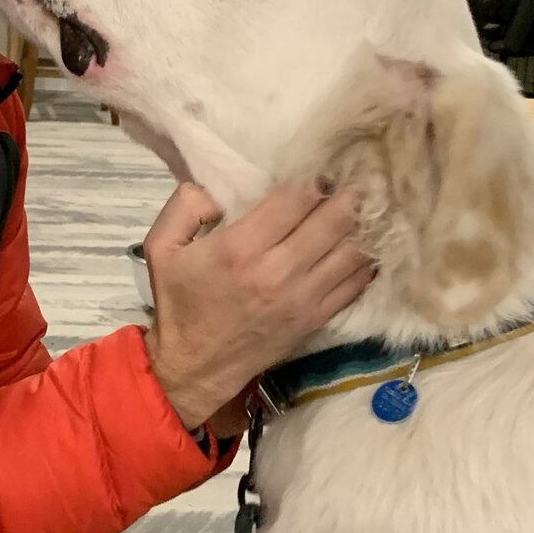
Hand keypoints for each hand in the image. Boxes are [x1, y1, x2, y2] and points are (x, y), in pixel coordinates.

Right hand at [141, 182, 372, 431]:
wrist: (194, 366)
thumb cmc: (179, 302)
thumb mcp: (161, 247)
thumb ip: (185, 206)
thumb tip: (217, 189)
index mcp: (239, 249)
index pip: (293, 200)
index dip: (313, 178)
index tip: (320, 166)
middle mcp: (276, 272)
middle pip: (331, 222)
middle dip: (348, 194)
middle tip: (357, 176)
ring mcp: (301, 298)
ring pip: (350, 252)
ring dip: (363, 224)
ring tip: (369, 204)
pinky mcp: (315, 318)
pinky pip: (355, 285)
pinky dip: (367, 262)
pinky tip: (372, 244)